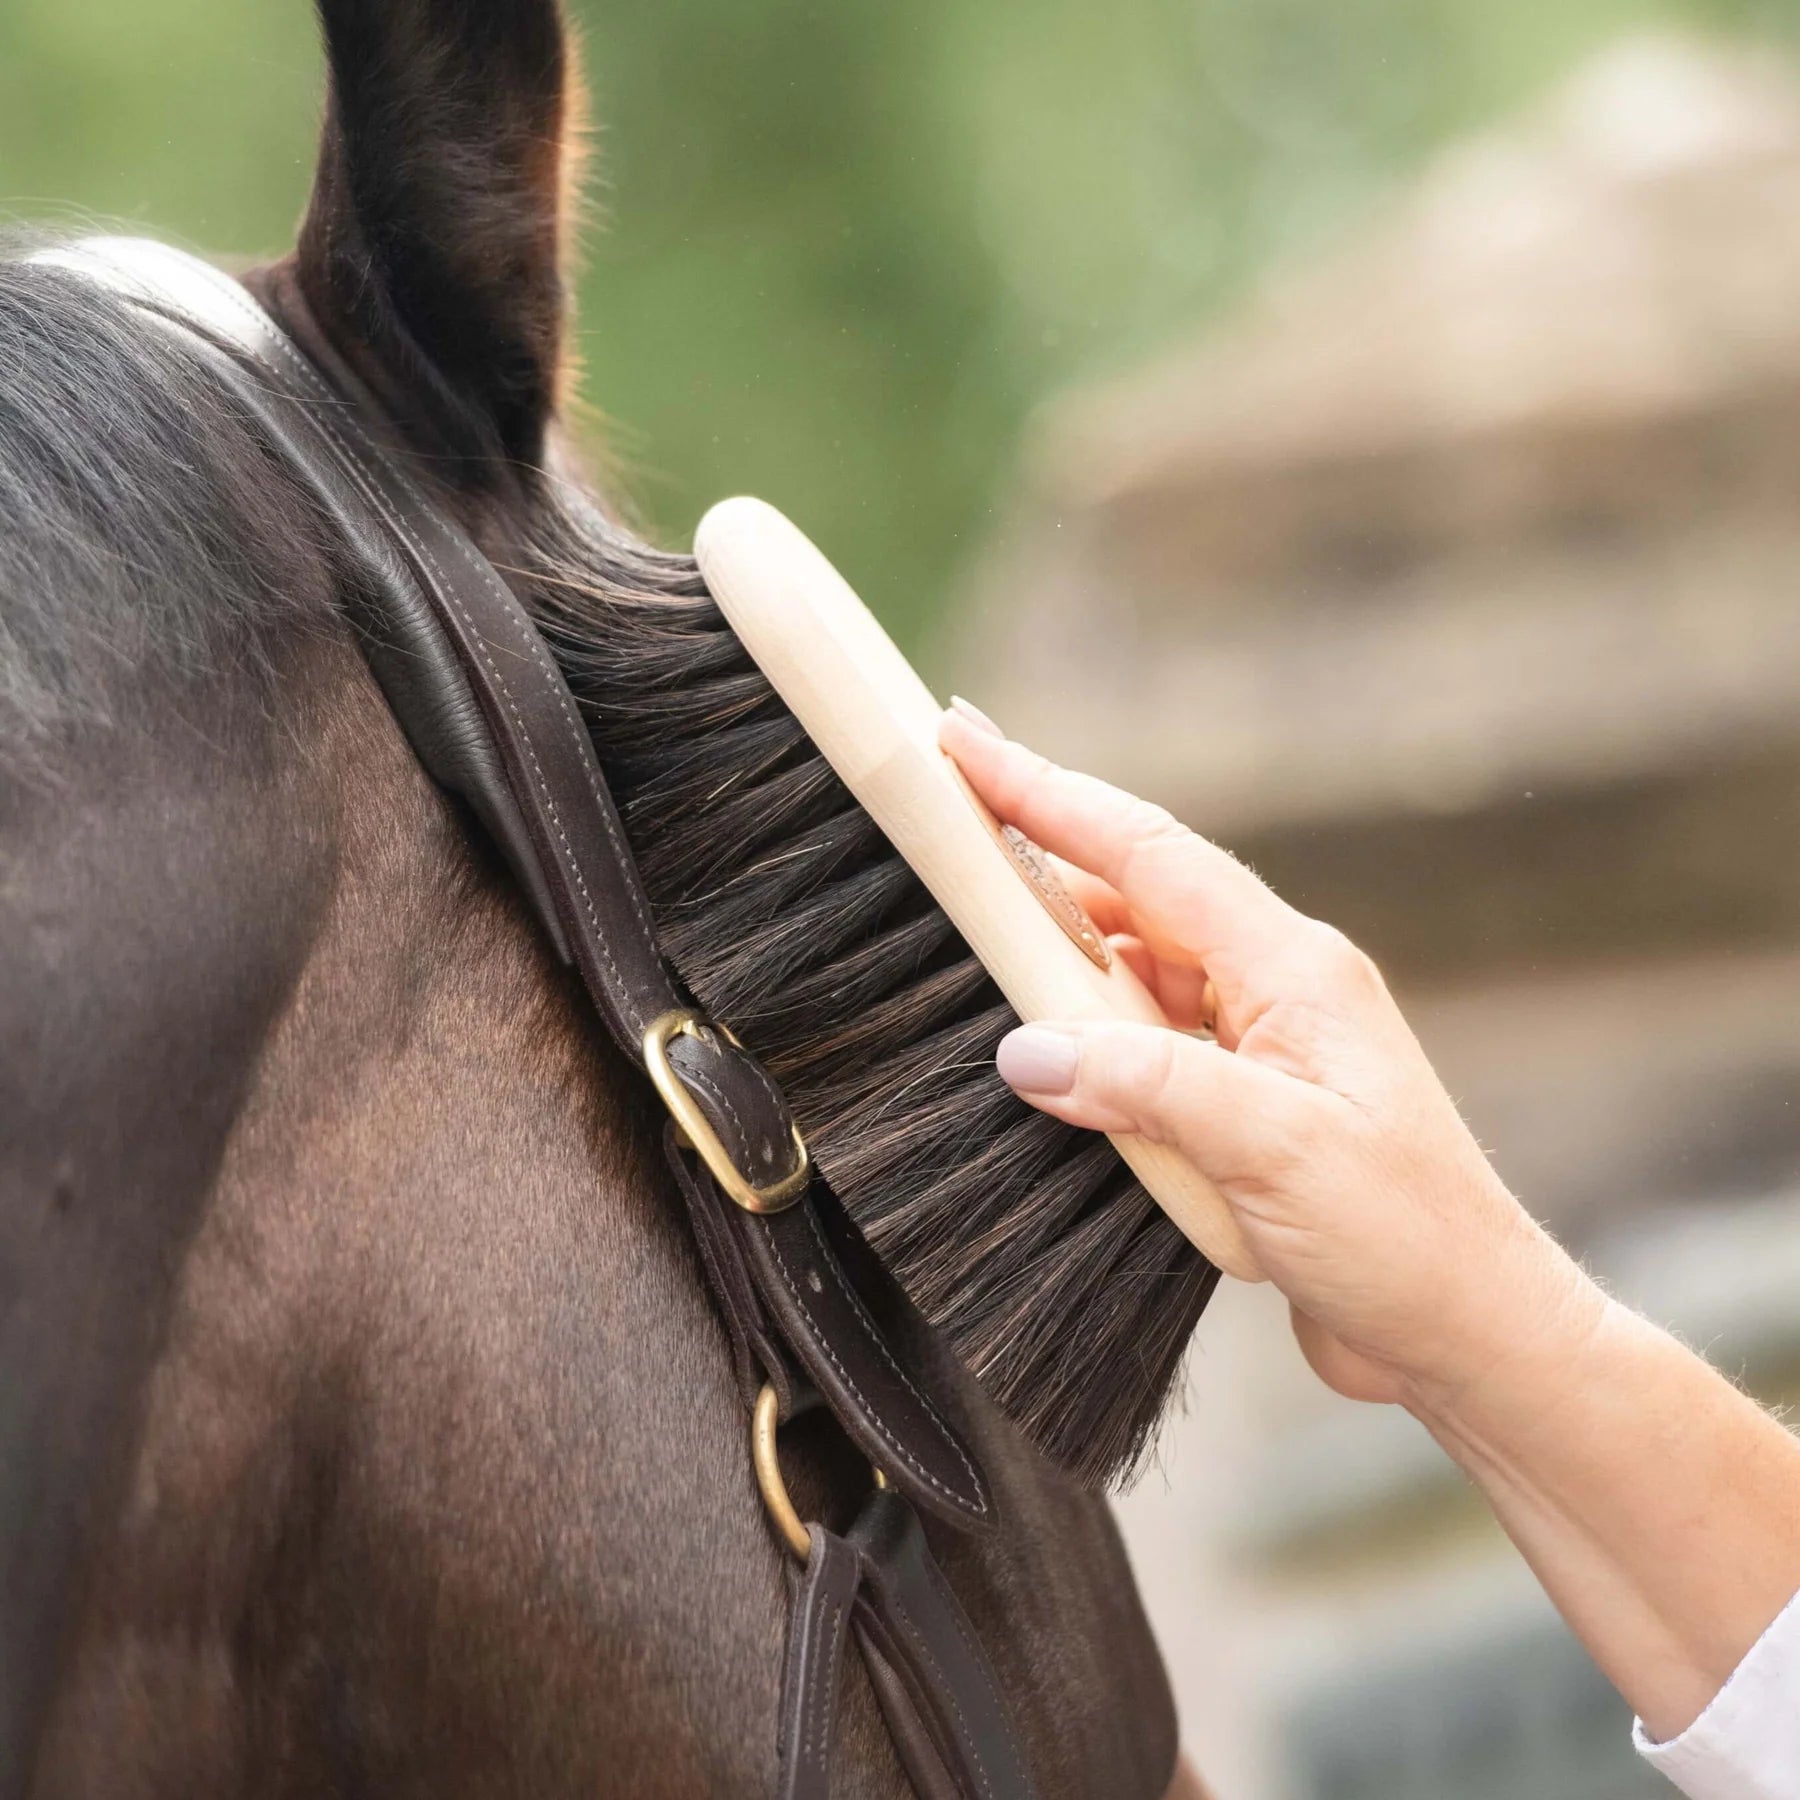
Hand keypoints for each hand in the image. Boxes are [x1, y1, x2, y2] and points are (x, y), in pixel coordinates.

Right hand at [940, 701, 1599, 1413]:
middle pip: (1135, 896)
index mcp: (1293, 968)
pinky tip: (1049, 1054)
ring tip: (977, 935)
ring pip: (1135, 972)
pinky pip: (1145, 1045)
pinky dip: (1089, 1039)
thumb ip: (1146, 1086)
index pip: (1149, 854)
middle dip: (1041, 857)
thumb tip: (1025, 1048)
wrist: (1470, 1334)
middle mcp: (1275, 991)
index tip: (967, 741)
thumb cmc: (1406, 1237)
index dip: (1049, 793)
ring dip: (1060, 958)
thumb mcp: (1275, 1151)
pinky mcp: (1243, 1109)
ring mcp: (1260, 1048)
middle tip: (948, 825)